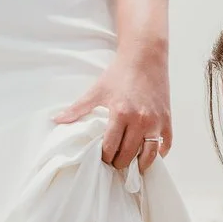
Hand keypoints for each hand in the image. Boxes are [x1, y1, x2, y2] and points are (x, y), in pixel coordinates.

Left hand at [54, 45, 171, 171]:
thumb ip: (77, 108)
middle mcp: (139, 120)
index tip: (102, 158)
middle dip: (119, 163)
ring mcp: (155, 121)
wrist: (145, 56)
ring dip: (140, 164)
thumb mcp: (97, 90)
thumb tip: (56, 120)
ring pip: (149, 155)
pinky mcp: (166, 119)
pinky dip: (159, 153)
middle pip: (128, 154)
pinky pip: (165, 145)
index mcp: (120, 113)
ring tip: (133, 165)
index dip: (105, 157)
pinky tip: (150, 154)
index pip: (110, 147)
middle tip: (114, 163)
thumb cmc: (120, 72)